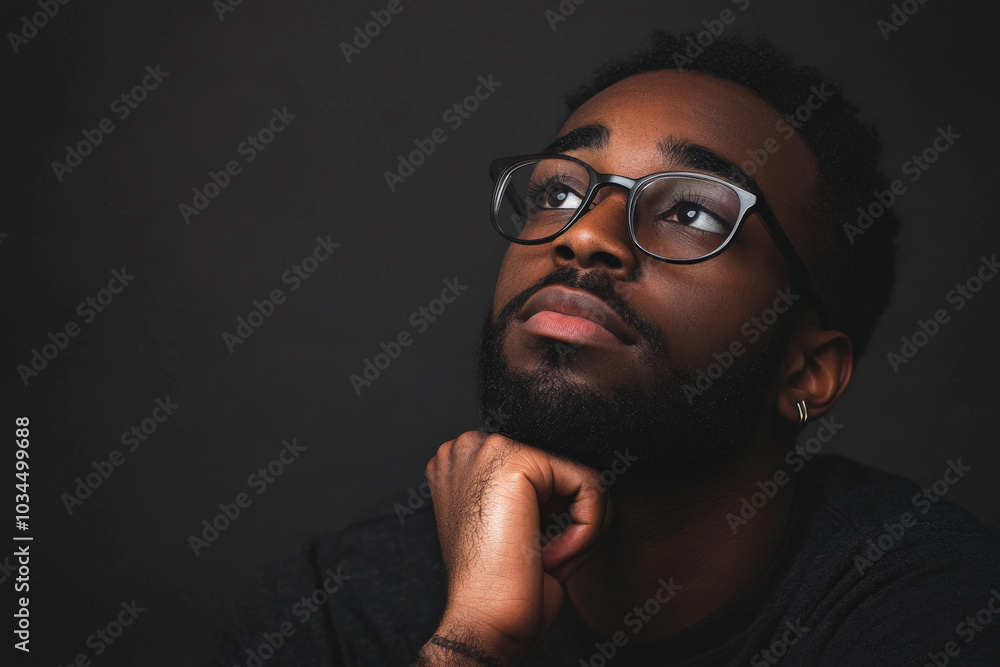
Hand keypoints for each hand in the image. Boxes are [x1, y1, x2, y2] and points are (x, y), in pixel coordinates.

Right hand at [419, 431, 611, 664]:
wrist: (484, 621)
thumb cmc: (498, 588)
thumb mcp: (519, 528)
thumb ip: (542, 496)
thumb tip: (590, 481)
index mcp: (464, 465)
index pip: (543, 473)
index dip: (554, 515)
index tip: (533, 552)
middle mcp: (469, 449)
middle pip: (561, 471)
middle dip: (571, 519)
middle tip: (543, 559)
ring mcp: (487, 449)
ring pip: (579, 478)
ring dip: (581, 528)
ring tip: (546, 559)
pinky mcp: (514, 460)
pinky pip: (588, 484)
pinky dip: (587, 529)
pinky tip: (551, 555)